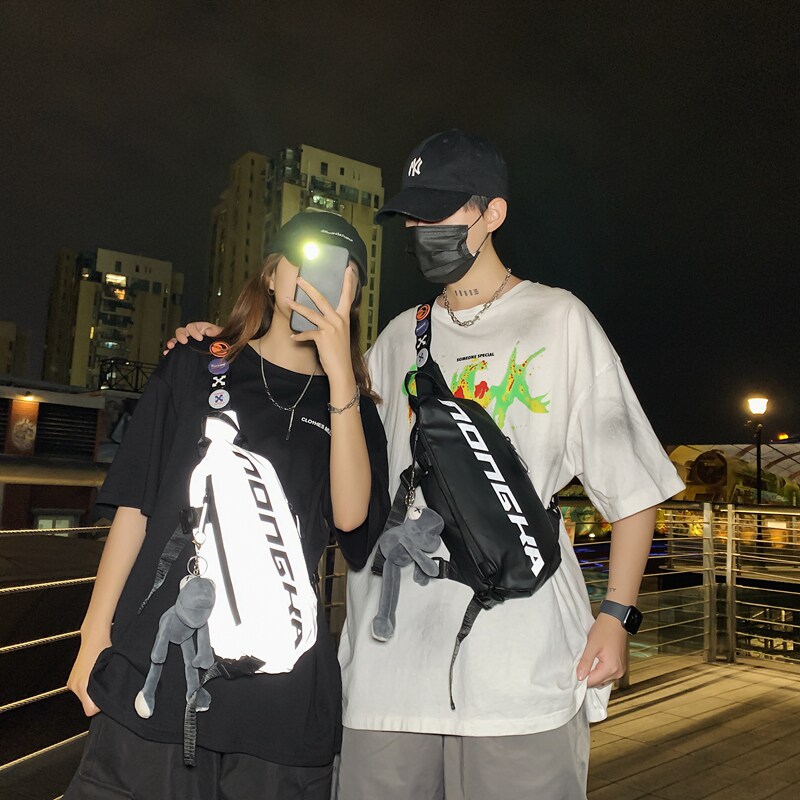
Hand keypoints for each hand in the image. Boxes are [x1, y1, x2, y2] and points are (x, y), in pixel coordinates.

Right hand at [67, 629, 110, 715]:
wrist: (94, 636)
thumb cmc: (103, 648)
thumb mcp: (111, 668)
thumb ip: (110, 685)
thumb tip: (114, 699)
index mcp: (83, 685)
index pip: (90, 710)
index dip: (101, 706)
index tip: (107, 697)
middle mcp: (74, 685)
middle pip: (87, 704)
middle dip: (98, 697)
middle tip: (107, 684)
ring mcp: (72, 682)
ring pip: (85, 696)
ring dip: (94, 690)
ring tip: (101, 676)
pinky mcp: (72, 679)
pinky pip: (81, 690)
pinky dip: (89, 686)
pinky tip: (96, 675)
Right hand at [163, 322, 220, 353]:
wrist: (224, 350)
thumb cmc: (223, 340)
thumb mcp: (221, 334)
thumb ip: (216, 331)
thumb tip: (208, 331)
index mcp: (200, 328)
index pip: (192, 326)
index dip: (194, 331)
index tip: (199, 338)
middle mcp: (192, 334)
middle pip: (181, 331)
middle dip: (180, 336)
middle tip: (184, 342)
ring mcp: (189, 342)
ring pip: (176, 340)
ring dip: (172, 342)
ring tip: (171, 347)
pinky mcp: (186, 350)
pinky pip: (176, 349)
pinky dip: (170, 351)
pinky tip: (167, 353)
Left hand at [285, 266, 357, 385]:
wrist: (342, 370)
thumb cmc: (339, 352)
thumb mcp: (340, 334)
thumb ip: (333, 323)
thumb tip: (322, 315)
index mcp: (344, 317)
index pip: (348, 296)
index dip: (348, 282)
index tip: (348, 268)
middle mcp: (339, 320)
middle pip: (322, 299)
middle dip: (309, 288)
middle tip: (299, 279)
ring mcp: (331, 328)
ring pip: (311, 313)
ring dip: (297, 307)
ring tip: (287, 301)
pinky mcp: (323, 338)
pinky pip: (307, 333)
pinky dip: (299, 335)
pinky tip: (293, 336)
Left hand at [576, 613, 627, 687]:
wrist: (616, 620)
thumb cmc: (604, 630)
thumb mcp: (591, 645)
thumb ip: (585, 662)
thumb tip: (579, 677)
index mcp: (611, 668)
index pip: (592, 682)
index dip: (582, 678)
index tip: (575, 671)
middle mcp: (618, 672)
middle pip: (598, 682)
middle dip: (588, 675)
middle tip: (580, 664)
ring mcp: (620, 670)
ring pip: (602, 680)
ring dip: (594, 673)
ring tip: (588, 661)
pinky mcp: (620, 666)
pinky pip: (608, 674)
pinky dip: (600, 670)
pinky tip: (595, 661)